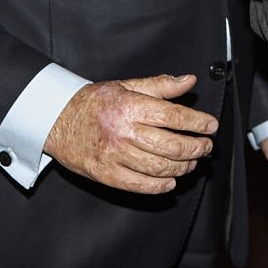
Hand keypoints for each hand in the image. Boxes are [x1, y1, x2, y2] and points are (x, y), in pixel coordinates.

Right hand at [44, 75, 217, 194]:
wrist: (56, 119)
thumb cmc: (94, 102)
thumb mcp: (127, 85)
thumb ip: (160, 85)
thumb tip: (189, 81)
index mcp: (131, 107)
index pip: (173, 116)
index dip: (197, 123)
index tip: (211, 126)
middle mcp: (124, 132)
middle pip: (171, 145)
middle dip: (195, 147)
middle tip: (206, 146)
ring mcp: (114, 155)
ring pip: (158, 167)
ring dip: (182, 167)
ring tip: (191, 162)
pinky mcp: (105, 174)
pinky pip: (139, 185)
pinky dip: (159, 186)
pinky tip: (170, 181)